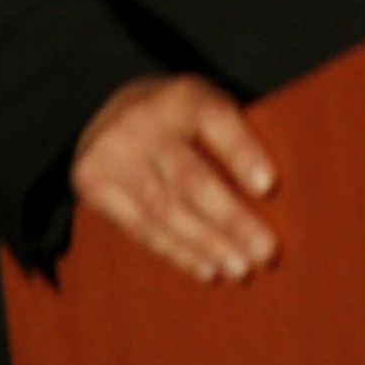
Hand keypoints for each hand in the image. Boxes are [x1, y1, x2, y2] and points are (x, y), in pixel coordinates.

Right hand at [70, 74, 278, 283]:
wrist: (112, 109)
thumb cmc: (182, 118)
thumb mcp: (206, 106)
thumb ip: (234, 138)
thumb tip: (273, 197)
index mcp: (184, 94)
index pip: (218, 120)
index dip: (243, 154)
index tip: (269, 186)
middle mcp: (144, 120)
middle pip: (191, 177)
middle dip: (231, 220)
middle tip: (265, 252)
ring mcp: (113, 151)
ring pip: (165, 209)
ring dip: (207, 245)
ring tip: (239, 269)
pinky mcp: (92, 181)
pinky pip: (140, 227)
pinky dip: (176, 251)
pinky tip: (206, 268)